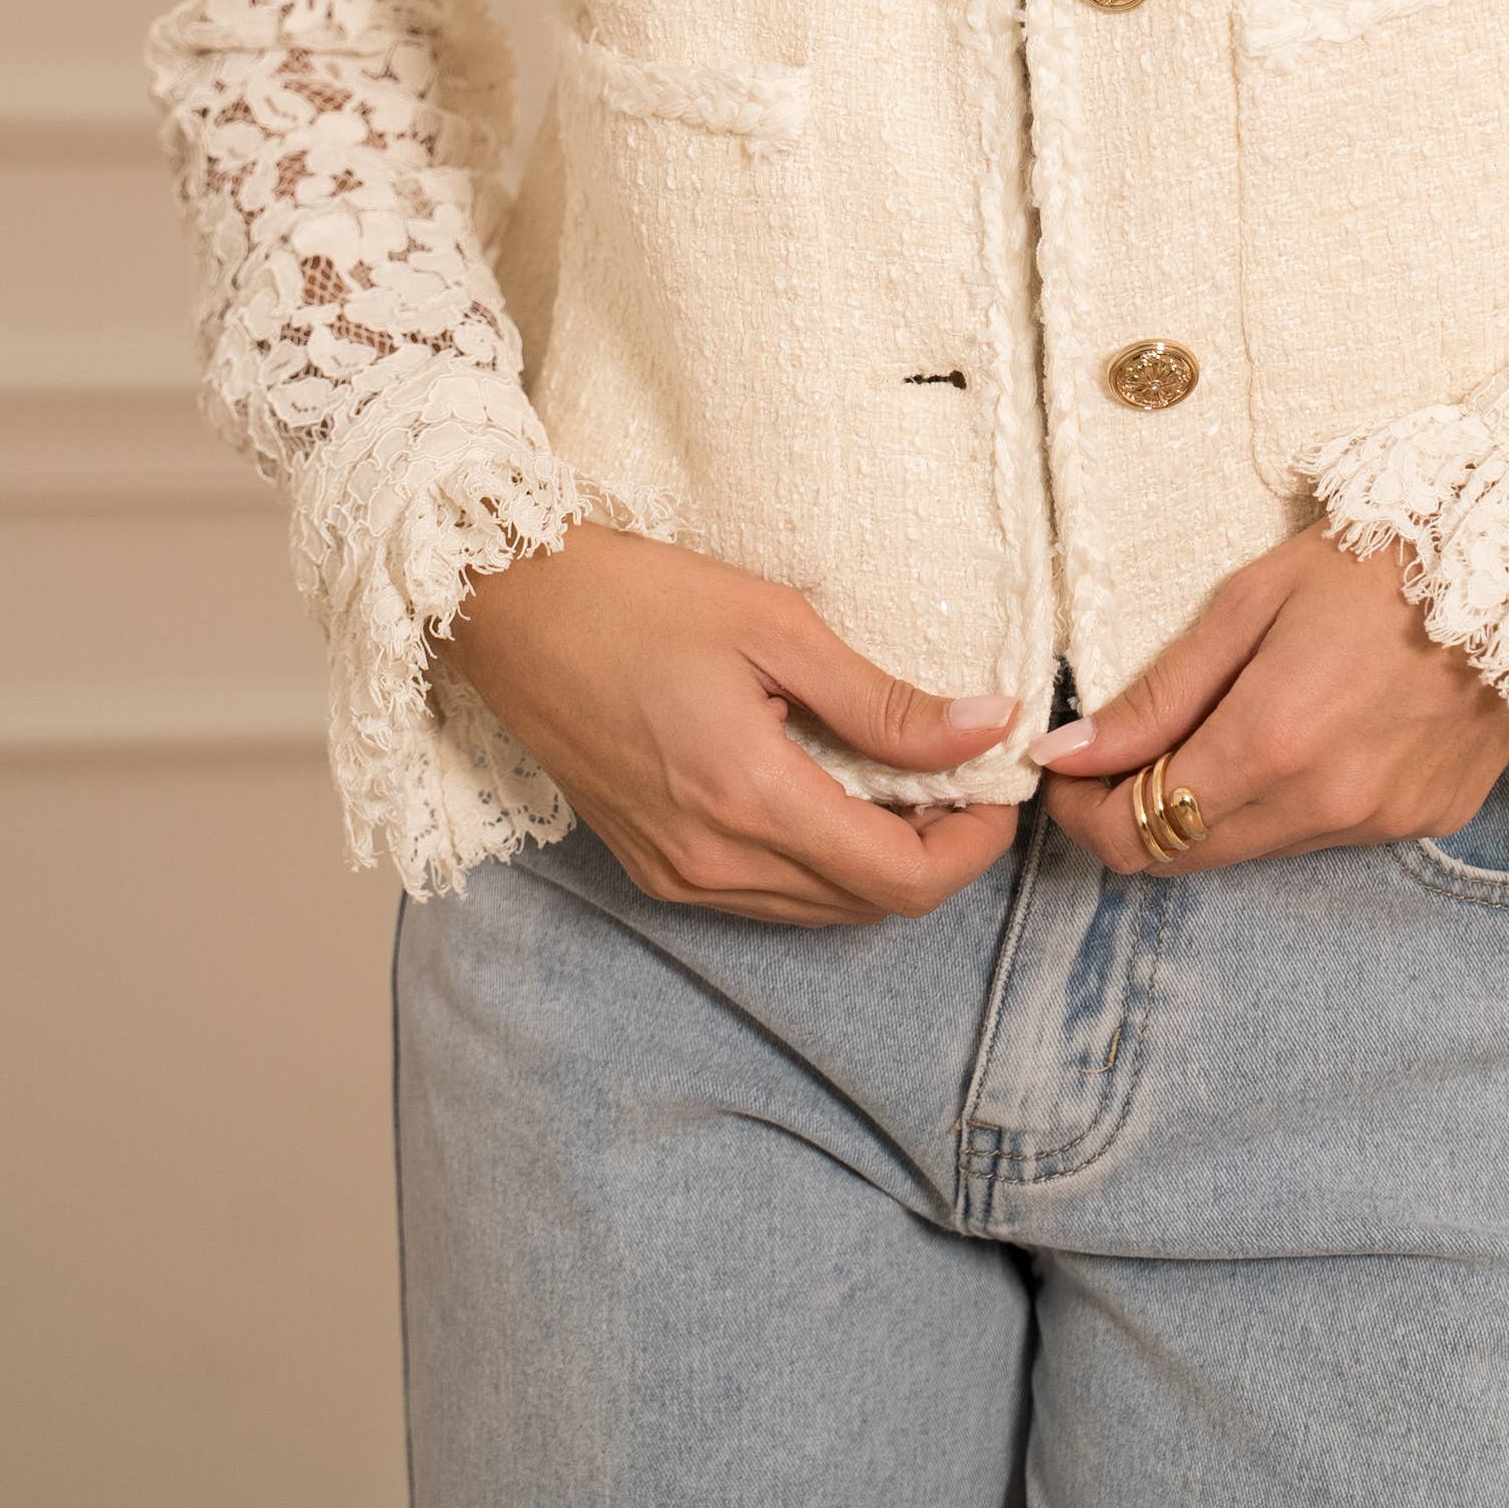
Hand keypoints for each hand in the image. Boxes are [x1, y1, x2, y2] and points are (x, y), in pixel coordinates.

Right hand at [441, 522, 1021, 924]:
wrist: (510, 611)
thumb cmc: (637, 598)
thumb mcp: (777, 626)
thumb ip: (885, 699)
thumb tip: (987, 728)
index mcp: (749, 799)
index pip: (900, 880)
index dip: (972, 845)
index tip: (997, 782)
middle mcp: (712, 862)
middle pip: (869, 904)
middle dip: (937, 850)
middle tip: (963, 770)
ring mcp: (678, 876)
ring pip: (821, 909)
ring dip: (880, 860)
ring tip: (908, 777)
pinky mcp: (655, 870)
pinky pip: (768, 898)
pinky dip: (822, 861)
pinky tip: (835, 791)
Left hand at [1035, 522, 1508, 875]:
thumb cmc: (1378, 557)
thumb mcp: (1250, 600)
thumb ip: (1158, 693)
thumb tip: (1069, 754)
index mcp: (1272, 743)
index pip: (1138, 835)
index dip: (1084, 813)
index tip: (1069, 770)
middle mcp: (1326, 805)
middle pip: (1188, 855)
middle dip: (1138, 811)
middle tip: (1128, 746)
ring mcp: (1382, 823)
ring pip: (1257, 845)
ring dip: (1217, 804)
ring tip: (1231, 716)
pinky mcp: (1425, 821)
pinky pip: (1326, 832)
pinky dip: (1293, 797)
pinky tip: (1315, 726)